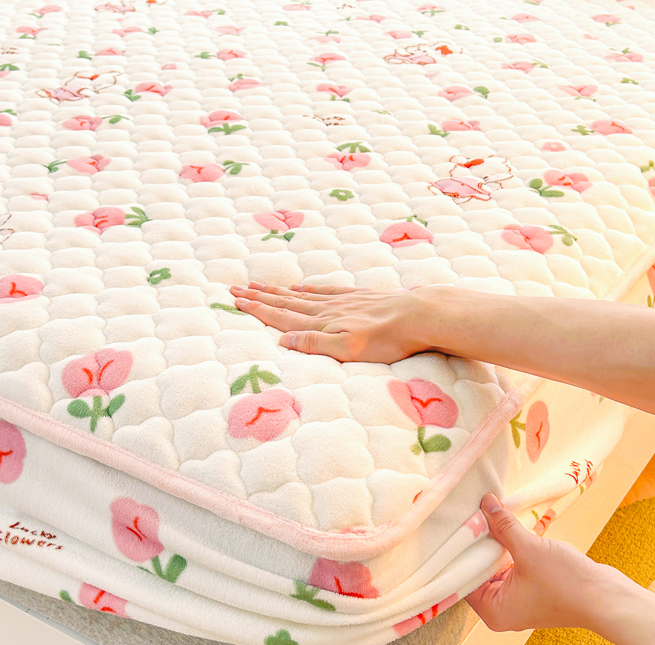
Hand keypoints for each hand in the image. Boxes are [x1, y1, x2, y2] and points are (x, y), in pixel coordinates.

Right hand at [230, 282, 448, 362]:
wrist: (418, 316)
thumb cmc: (386, 340)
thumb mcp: (348, 349)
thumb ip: (314, 344)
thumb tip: (282, 341)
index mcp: (322, 324)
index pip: (282, 317)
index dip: (258, 309)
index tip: (236, 300)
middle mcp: (328, 309)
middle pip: (286, 303)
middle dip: (260, 297)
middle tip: (236, 288)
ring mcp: (343, 301)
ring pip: (302, 295)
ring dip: (278, 291)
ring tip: (260, 285)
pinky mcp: (359, 297)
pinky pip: (325, 290)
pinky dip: (309, 289)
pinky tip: (302, 287)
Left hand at [465, 495, 616, 631]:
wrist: (608, 598)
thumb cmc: (567, 583)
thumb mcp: (529, 549)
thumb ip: (503, 526)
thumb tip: (485, 503)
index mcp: (493, 610)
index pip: (462, 579)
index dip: (460, 551)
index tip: (458, 524)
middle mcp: (502, 609)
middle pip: (478, 571)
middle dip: (479, 544)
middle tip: (471, 514)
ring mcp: (519, 601)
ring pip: (497, 566)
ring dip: (497, 542)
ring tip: (489, 513)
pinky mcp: (533, 590)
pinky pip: (514, 566)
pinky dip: (512, 548)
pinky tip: (509, 523)